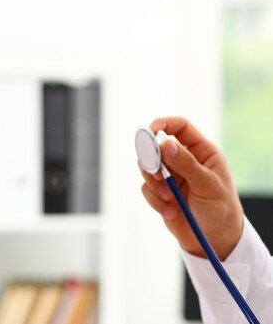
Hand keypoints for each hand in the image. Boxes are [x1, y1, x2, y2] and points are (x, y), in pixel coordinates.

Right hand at [139, 117, 243, 259]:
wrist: (215, 241)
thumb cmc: (221, 211)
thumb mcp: (208, 185)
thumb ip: (186, 164)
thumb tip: (165, 144)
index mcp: (202, 152)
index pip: (180, 127)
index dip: (163, 124)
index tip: (150, 131)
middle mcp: (184, 160)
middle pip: (156, 146)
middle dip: (153, 162)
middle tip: (158, 176)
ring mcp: (171, 176)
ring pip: (147, 167)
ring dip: (154, 184)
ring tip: (169, 199)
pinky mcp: (161, 193)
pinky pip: (146, 189)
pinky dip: (155, 200)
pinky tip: (171, 211)